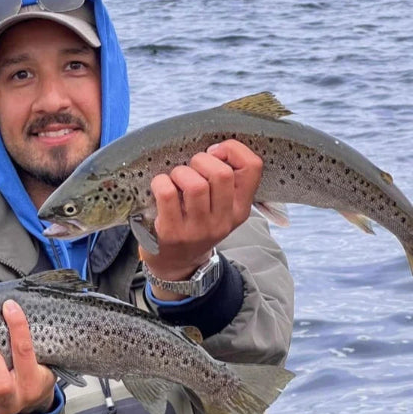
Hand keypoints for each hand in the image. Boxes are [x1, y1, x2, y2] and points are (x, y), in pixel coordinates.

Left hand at [141, 139, 261, 299]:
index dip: (233, 149)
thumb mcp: (220, 208)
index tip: (214, 153)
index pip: (253, 167)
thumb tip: (214, 149)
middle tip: (190, 168)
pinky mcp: (172, 233)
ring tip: (174, 180)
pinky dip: (160, 182)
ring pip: (195, 184)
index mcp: (240, 209)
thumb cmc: (195, 226)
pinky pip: (167, 193)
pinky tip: (160, 188)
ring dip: (180, 173)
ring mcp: (198, 229)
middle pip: (222, 174)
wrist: (176, 264)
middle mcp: (223, 220)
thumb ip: (224, 182)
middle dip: (201, 160)